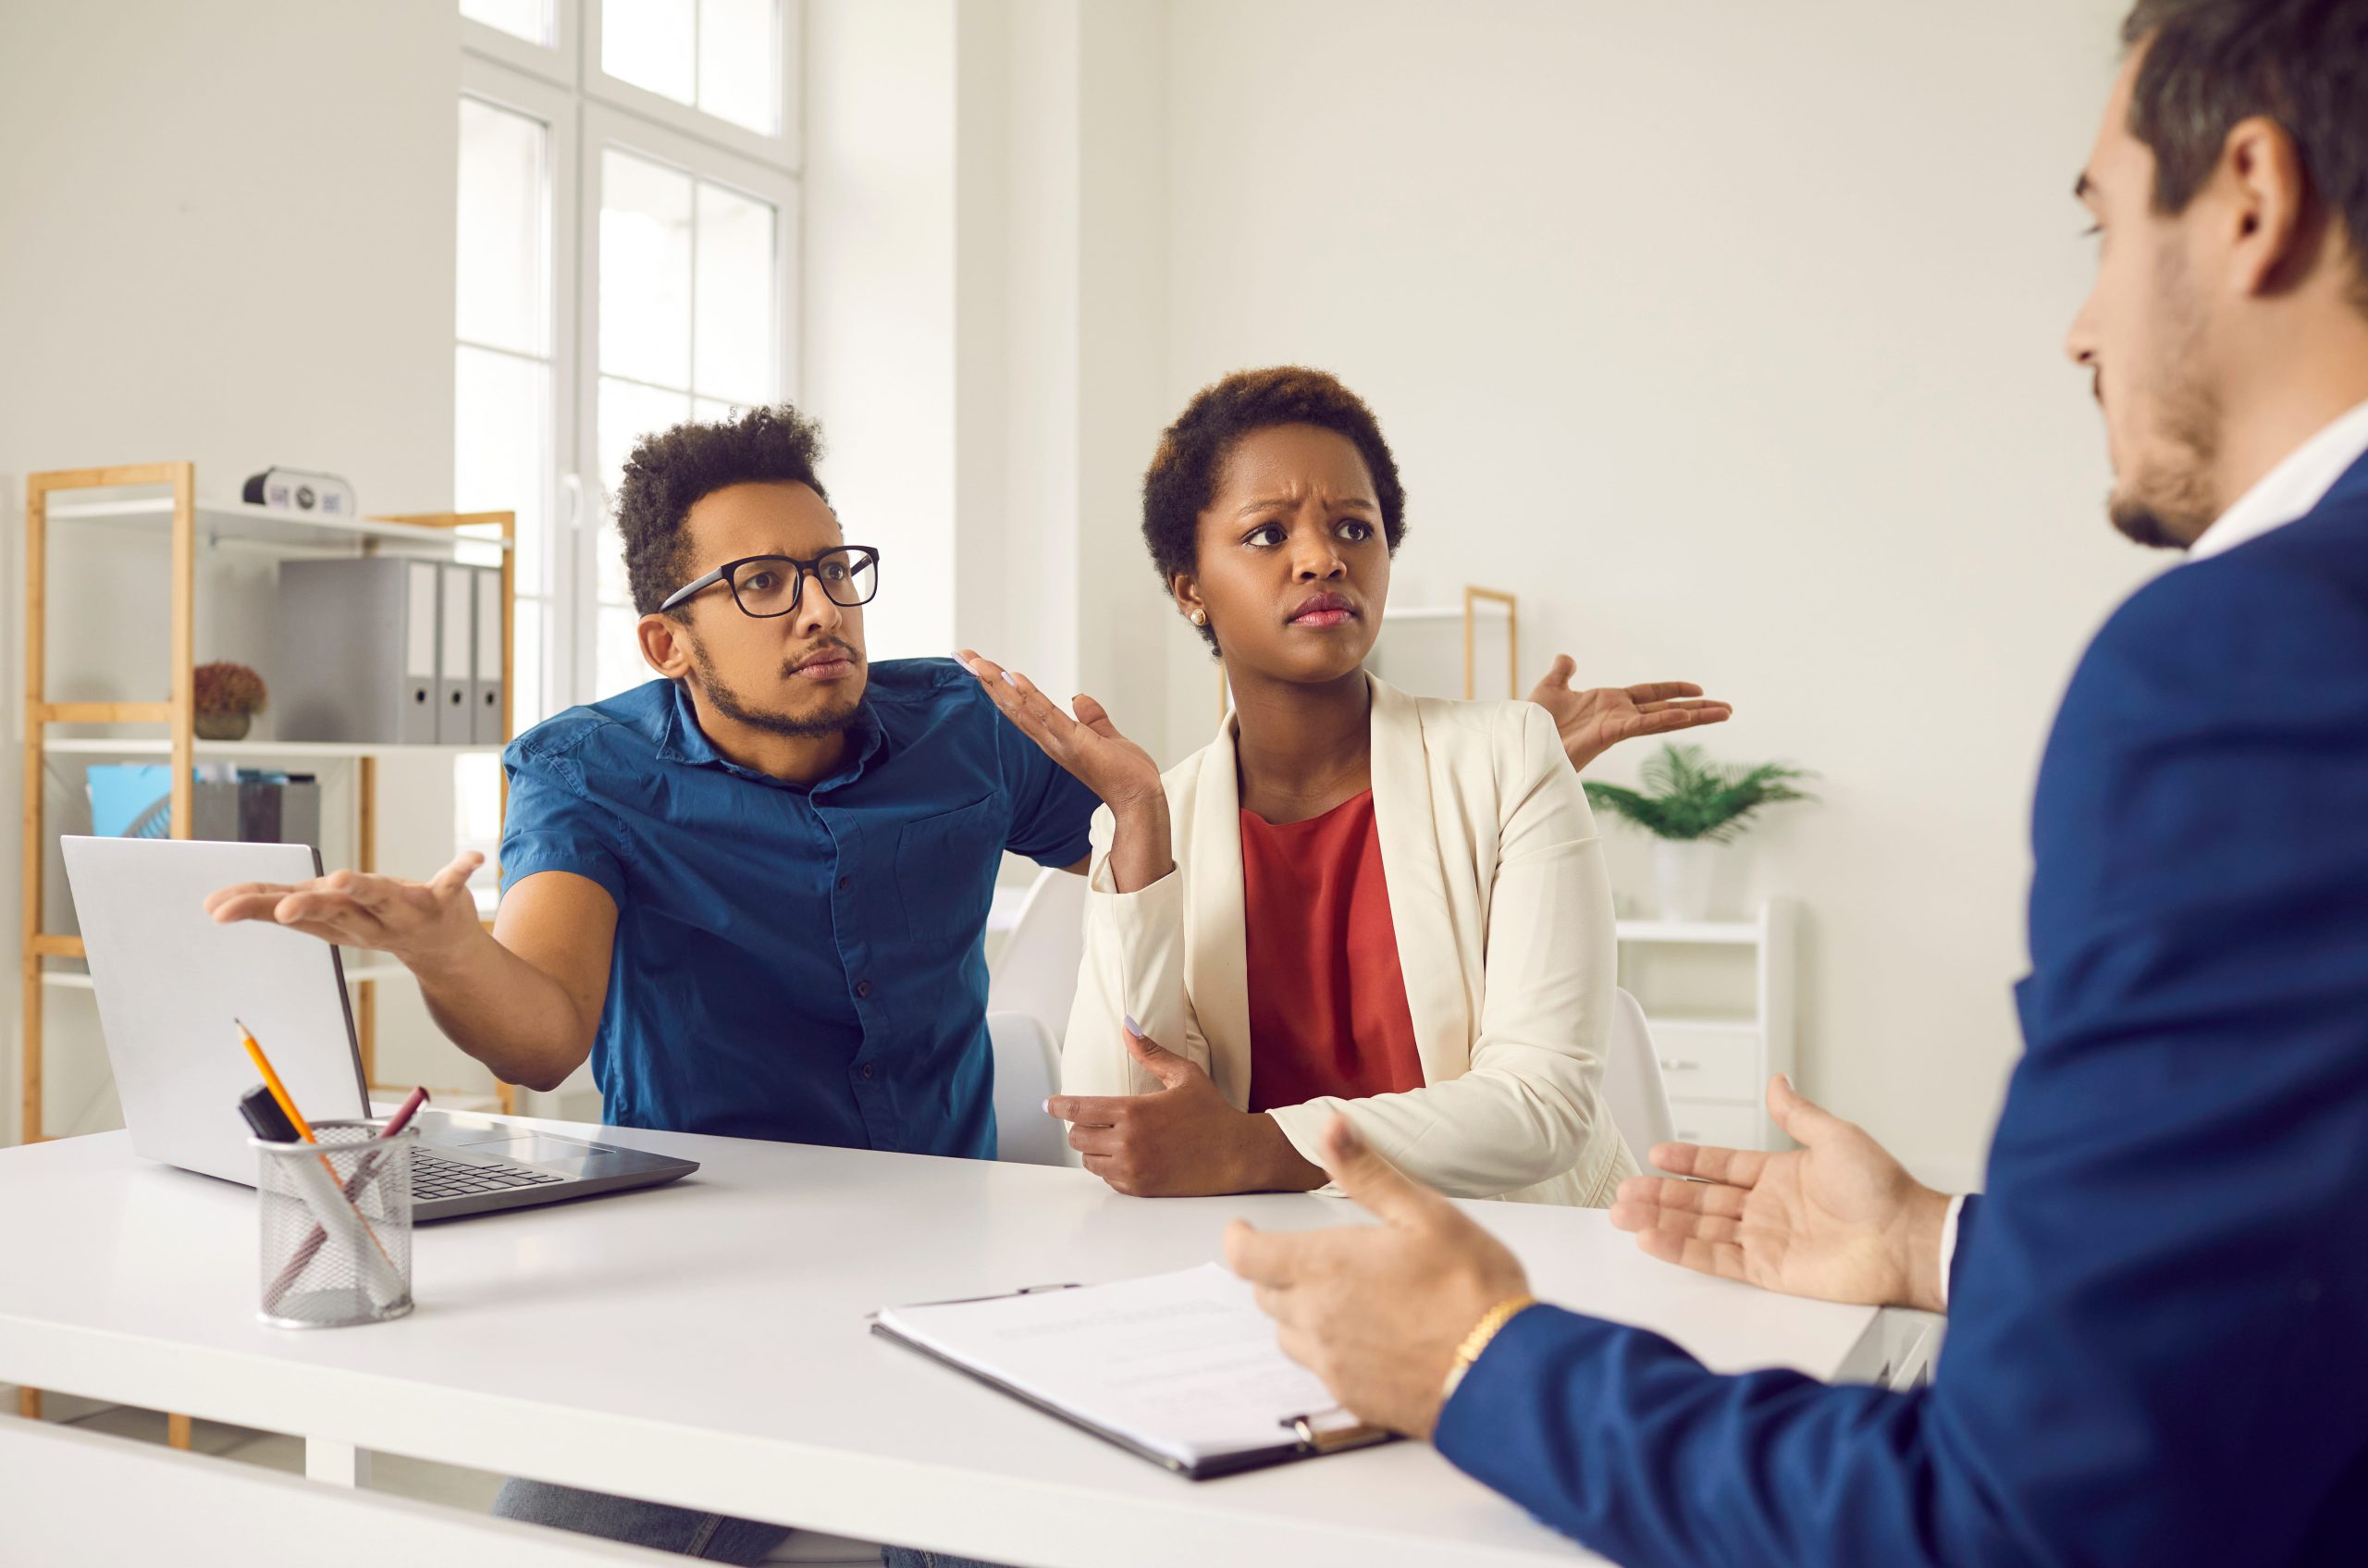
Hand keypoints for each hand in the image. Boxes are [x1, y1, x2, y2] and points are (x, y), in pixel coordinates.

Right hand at [204, 852, 487, 973]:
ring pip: (380, 898)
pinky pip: (450, 882)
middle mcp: (365, 917)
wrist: (442, 948)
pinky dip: (460, 870)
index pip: (287, 910)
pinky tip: (475, 857)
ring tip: (343, 878)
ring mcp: (404, 910)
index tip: (218, 909)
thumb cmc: (374, 920)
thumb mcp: (322, 914)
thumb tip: (214, 903)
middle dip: (308, 909)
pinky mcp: (440, 900)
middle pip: (332, 911)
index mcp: (332, 917)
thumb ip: (272, 903)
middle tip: (284, 911)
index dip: (254, 908)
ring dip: (362, 888)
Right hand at [959, 649, 1162, 810]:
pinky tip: (1014, 679)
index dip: (999, 686)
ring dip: (998, 683)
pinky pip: (1047, 716)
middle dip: (987, 679)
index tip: (979, 665)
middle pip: (1011, 705)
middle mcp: (1049, 740)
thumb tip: (1079, 698)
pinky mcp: (1074, 743)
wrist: (1140, 800)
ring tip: (977, 662)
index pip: (1021, 707)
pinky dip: (1029, 698)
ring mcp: (1059, 742)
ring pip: (1021, 708)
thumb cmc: (1125, 775)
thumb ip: (1092, 718)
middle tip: (964, 655)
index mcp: (1054, 737)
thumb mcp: (1106, 737)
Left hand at [1048, 1024, 1322, 1196]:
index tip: (1050, 1104)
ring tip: (1109, 1139)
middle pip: (1078, 1138)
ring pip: (1089, 1161)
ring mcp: (1133, 1169)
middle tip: (1089, 1121)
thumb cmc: (1213, 1114)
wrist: (1237, 1155)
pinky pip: (1108, 1179)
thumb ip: (1150, 1052)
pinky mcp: (1141, 1188)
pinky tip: (1125, 1157)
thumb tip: (1128, 1026)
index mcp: (1134, 1112)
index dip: (1059, 1107)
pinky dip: (1109, 1168)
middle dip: (1079, 1128)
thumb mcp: (1184, 1075)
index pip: (1079, 1109)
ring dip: (1093, 1149)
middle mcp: (1129, 1143)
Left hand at [1226, 1116, 1528, 1439]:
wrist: (1502, 1372)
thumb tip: (1331, 1125)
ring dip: (1301, 1312)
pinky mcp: (1351, 1397)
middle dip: (1277, 1272)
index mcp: (1324, 1267)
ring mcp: (1331, 1362)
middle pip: (1266, 1294)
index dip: (1238, 1239)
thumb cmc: (1470, 1287)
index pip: (1246, 1256)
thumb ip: (1368, 1172)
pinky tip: (1369, 1338)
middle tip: (1310, 1258)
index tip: (1242, 1229)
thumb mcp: (1424, 1213)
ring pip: (1289, 1334)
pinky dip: (1329, 1348)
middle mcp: (1316, 1317)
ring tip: (1342, 1298)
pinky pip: (1320, 1369)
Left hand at [1527, 654, 1732, 772]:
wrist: (1519, 740)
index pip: (1650, 694)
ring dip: (1695, 716)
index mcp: (1610, 703)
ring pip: (1664, 718)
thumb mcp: (1551, 688)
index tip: (1698, 688)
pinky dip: (1664, 719)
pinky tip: (1685, 715)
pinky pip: (1642, 724)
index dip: (1673, 690)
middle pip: (1667, 708)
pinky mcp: (1610, 733)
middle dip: (1698, 709)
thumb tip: (1567, 658)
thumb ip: (1563, 672)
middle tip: (1728, 709)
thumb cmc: (1532, 721)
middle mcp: (1619, 715)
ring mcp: (1617, 725)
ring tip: (1724, 713)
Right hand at [1610, 1074, 1950, 1311]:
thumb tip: (1778, 1082)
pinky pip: (1715, 1259)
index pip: (1719, 1166)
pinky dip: (1682, 1251)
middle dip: (1659, 1195)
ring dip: (1660, 1221)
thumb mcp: (1836, 1136)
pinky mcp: (1767, 1271)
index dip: (1687, 1161)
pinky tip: (1655, 1241)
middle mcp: (1767, 1208)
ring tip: (1625, 1215)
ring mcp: (1765, 1240)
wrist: (1907, 1239)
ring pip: (1698, 1228)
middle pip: (1699, 1200)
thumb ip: (1797, 1114)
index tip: (1655, 1155)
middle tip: (1624, 1191)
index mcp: (1779, 1175)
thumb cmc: (1884, 1189)